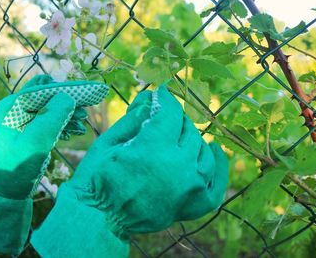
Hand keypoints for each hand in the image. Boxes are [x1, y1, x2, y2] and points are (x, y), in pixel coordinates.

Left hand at [0, 74, 108, 254]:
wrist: (3, 193)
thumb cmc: (17, 167)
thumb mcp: (37, 140)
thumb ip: (54, 115)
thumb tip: (68, 97)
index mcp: (12, 106)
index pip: (45, 88)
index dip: (69, 89)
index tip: (91, 91)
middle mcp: (14, 110)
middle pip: (47, 97)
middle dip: (69, 102)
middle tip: (87, 112)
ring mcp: (19, 122)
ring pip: (49, 109)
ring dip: (67, 114)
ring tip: (83, 124)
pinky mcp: (26, 133)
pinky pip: (47, 122)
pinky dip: (61, 124)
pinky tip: (74, 131)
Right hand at [31, 85, 228, 257]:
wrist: (101, 221)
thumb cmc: (97, 179)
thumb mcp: (108, 143)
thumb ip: (133, 119)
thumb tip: (151, 100)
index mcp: (154, 150)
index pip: (170, 113)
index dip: (165, 99)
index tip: (160, 94)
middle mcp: (179, 167)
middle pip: (187, 130)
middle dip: (174, 120)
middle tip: (162, 118)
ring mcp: (191, 188)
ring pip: (203, 152)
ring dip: (191, 139)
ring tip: (178, 135)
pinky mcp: (195, 205)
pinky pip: (216, 183)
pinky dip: (218, 165)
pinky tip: (213, 150)